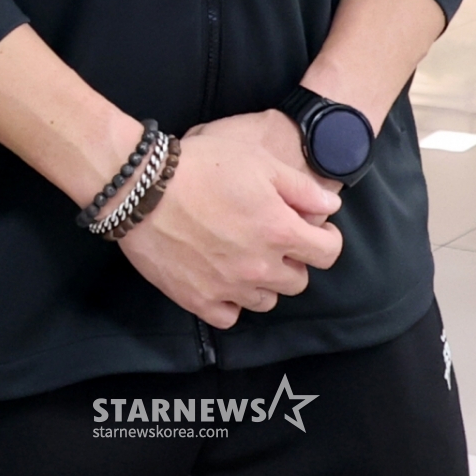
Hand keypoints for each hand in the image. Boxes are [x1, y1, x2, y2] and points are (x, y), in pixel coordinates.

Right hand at [118, 109, 342, 328]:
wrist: (145, 189)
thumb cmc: (203, 165)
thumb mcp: (259, 160)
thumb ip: (302, 188)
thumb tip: (331, 206)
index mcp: (279, 231)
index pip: (328, 253)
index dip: (327, 239)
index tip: (315, 230)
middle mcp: (260, 267)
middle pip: (298, 281)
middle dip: (294, 260)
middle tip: (274, 238)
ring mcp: (229, 288)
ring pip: (267, 301)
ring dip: (264, 281)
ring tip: (246, 255)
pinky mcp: (199, 301)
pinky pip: (230, 315)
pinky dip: (231, 300)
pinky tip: (222, 276)